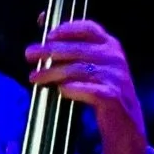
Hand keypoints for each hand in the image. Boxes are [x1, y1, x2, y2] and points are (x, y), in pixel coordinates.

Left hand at [25, 18, 148, 153]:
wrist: (125, 125)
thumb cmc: (101, 92)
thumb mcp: (90, 67)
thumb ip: (72, 51)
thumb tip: (43, 32)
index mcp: (110, 46)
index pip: (89, 28)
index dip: (66, 28)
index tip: (46, 33)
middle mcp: (115, 58)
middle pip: (77, 49)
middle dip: (49, 51)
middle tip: (28, 54)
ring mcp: (117, 77)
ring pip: (78, 69)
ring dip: (53, 72)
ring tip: (34, 77)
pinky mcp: (114, 97)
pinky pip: (89, 90)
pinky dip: (72, 89)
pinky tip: (60, 91)